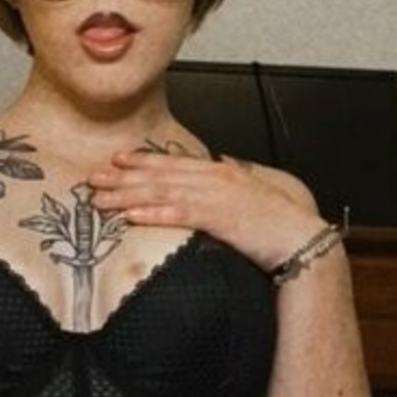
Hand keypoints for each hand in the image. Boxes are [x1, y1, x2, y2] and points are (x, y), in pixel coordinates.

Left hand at [88, 148, 326, 274]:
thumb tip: (224, 161)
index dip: (144, 160)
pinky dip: (151, 213)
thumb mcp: (258, 189)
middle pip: (160, 174)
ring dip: (126, 195)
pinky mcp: (217, 218)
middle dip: (124, 176)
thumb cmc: (282, 219)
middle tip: (94, 177)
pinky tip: (128, 216)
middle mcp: (215, 178)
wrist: (302, 237)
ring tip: (99, 199)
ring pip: (161, 192)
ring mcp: (215, 197)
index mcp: (223, 171)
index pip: (175, 162)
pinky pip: (177, 214)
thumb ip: (238, 176)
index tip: (118, 160)